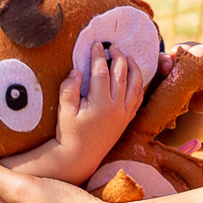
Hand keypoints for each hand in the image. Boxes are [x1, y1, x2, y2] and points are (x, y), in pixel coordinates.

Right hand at [56, 42, 143, 170]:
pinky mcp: (127, 120)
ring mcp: (124, 114)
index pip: (102, 72)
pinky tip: (134, 77)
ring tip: (128, 57)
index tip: (96, 45)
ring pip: (135, 85)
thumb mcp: (64, 111)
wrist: (80, 157)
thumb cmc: (69, 134)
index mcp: (101, 103)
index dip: (98, 56)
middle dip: (118, 57)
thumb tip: (76, 71)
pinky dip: (138, 85)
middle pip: (122, 74)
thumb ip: (69, 89)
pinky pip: (138, 98)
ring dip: (133, 68)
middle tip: (113, 46)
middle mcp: (117, 107)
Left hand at [159, 42, 202, 114]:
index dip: (173, 55)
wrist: (195, 104)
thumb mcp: (171, 76)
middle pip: (196, 51)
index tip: (166, 68)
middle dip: (187, 61)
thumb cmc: (181, 85)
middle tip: (178, 73)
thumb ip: (164, 65)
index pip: (181, 47)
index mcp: (189, 49)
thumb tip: (166, 66)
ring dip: (200, 66)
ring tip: (194, 73)